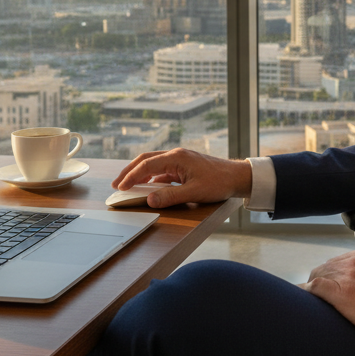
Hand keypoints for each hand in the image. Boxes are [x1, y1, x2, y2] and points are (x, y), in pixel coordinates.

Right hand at [112, 147, 251, 207]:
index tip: (120, 187)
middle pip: (146, 159)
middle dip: (129, 171)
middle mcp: (176, 155)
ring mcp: (180, 160)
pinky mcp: (184, 166)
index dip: (131, 176)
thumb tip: (149, 200)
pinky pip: (162, 169)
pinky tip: (148, 186)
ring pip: (153, 163)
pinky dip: (151, 177)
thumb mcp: (194, 192)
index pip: (147, 164)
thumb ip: (170, 196)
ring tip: (127, 184)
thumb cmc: (219, 182)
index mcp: (177, 157)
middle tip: (116, 184)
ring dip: (139, 173)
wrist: (238, 177)